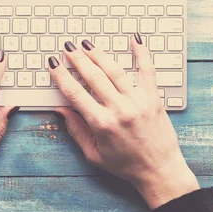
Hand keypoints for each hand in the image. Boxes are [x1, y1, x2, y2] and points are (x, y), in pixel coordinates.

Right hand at [49, 34, 198, 208]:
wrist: (159, 171)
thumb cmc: (126, 165)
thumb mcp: (93, 154)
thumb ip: (76, 130)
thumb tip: (60, 110)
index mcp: (101, 124)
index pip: (75, 93)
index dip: (61, 76)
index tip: (54, 64)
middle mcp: (119, 110)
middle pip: (93, 76)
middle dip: (77, 59)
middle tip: (68, 47)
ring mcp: (137, 102)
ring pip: (114, 71)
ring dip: (99, 54)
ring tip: (87, 44)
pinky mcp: (153, 99)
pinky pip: (147, 71)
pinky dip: (141, 53)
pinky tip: (134, 40)